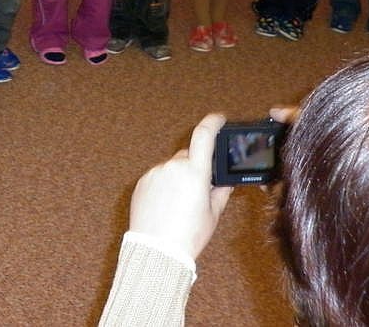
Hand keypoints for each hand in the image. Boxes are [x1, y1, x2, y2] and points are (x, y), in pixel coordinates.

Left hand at [127, 113, 233, 261]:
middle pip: (188, 156)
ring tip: (179, 205)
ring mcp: (156, 173)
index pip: (204, 135)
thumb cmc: (187, 235)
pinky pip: (158, 177)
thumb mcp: (212, 214)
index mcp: (195, 172)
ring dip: (178, 178)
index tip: (219, 118)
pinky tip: (166, 206)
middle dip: (195, 167)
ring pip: (172, 168)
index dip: (213, 122)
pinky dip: (164, 185)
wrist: (156, 250)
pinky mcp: (143, 181)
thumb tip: (226, 180)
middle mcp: (173, 167)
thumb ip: (221, 191)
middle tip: (198, 191)